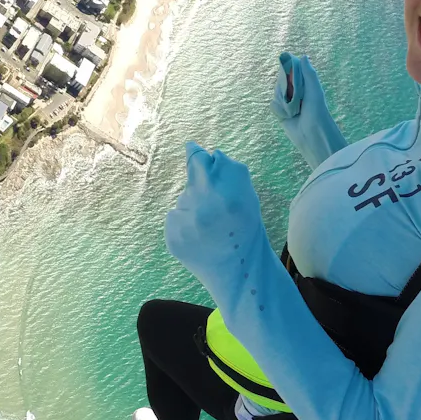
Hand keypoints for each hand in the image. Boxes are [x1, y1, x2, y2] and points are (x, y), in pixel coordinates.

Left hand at [165, 143, 267, 292]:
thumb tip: (199, 150)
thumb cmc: (246, 229)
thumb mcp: (248, 195)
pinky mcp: (172, 236)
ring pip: (183, 200)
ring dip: (193, 207)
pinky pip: (175, 218)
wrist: (239, 271)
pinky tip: (200, 237)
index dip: (195, 152)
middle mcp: (203, 201)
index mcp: (226, 188)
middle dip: (201, 186)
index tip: (191, 148)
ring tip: (211, 227)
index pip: (198, 157)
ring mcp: (185, 220)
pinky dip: (184, 224)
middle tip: (213, 204)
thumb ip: (227, 169)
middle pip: (192, 177)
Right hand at [271, 52, 315, 120]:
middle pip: (281, 81)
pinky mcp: (280, 112)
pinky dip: (279, 109)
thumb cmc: (317, 110)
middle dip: (285, 87)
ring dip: (283, 100)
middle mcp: (295, 92)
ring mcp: (287, 102)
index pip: (291, 71)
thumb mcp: (314, 90)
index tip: (286, 68)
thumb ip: (309, 74)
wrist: (312, 133)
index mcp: (304, 85)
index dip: (288, 69)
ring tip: (294, 109)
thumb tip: (303, 56)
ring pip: (276, 92)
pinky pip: (273, 104)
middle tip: (296, 96)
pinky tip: (287, 115)